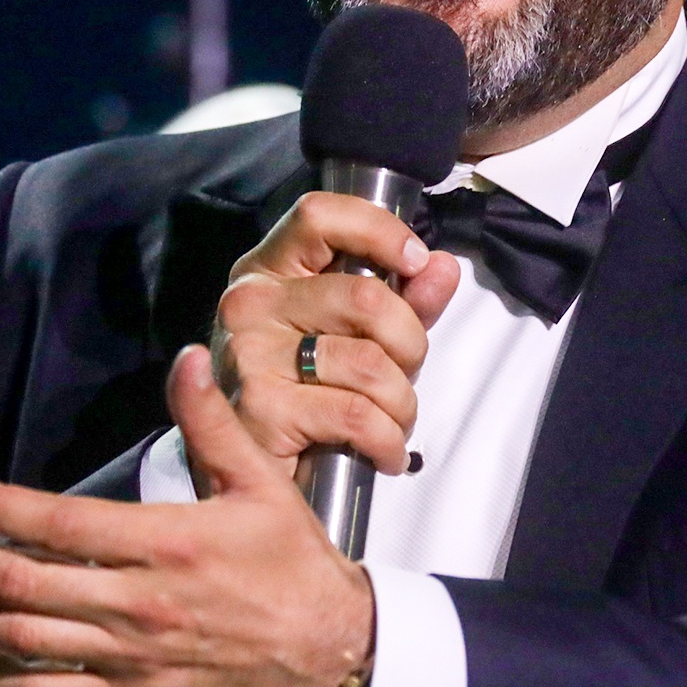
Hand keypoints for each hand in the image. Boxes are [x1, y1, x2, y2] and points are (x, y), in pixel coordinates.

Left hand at [0, 345, 374, 686]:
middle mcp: (136, 604)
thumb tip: (188, 357)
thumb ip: (213, 423)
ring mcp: (128, 659)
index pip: (54, 525)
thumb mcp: (262, 484)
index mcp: (165, 543)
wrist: (335, 660)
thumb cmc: (296, 567)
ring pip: (18, 640)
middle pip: (16, 584)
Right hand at [209, 191, 460, 481]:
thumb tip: (442, 268)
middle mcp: (250, 303)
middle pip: (366, 297)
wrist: (244, 470)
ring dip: (401, 403)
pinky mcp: (261, 407)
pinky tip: (385, 451)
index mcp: (268, 270)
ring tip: (395, 421)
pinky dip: (387, 440)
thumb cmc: (302, 393)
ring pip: (369, 362)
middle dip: (410, 344)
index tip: (415, 261)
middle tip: (406, 373)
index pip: (319, 215)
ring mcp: (250, 354)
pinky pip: (356, 414)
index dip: (378, 230)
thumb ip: (402, 299)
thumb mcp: (354, 335)